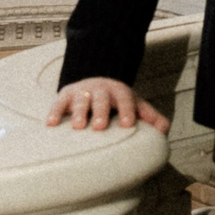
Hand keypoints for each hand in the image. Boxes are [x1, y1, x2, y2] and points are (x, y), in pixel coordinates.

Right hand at [45, 79, 168, 134]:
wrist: (96, 83)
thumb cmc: (119, 103)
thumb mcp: (137, 105)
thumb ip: (151, 117)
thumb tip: (163, 130)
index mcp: (120, 92)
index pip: (125, 99)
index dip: (127, 110)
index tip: (128, 124)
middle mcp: (101, 90)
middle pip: (101, 98)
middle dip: (100, 111)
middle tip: (100, 126)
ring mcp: (83, 92)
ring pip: (80, 100)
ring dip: (79, 112)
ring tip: (78, 127)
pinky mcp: (66, 96)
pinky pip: (59, 103)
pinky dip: (55, 112)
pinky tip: (51, 124)